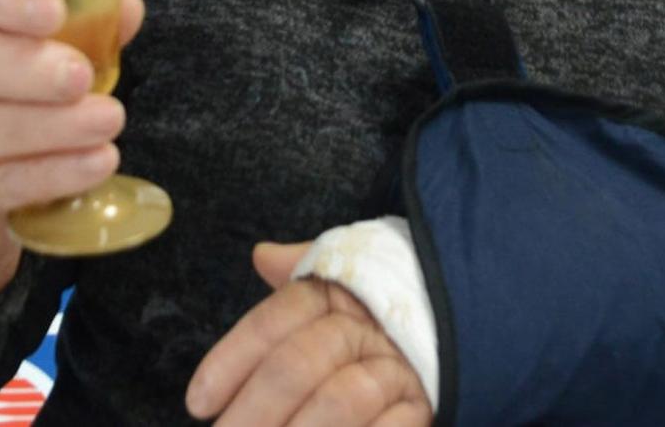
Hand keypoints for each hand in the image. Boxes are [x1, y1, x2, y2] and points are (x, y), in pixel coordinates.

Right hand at [0, 0, 144, 302]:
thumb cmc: (0, 86)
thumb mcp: (32, 45)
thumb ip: (82, 22)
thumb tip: (128, 8)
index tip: (55, 10)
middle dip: (19, 66)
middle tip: (80, 74)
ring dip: (48, 125)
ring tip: (108, 118)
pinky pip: (0, 183)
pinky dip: (54, 173)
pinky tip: (99, 160)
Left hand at [187, 241, 432, 425]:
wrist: (465, 318)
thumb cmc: (385, 309)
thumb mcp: (346, 281)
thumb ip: (300, 273)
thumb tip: (261, 254)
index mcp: (337, 292)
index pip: (275, 319)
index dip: (231, 360)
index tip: (198, 403)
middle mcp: (367, 326)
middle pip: (299, 364)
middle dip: (255, 410)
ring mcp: (400, 367)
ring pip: (340, 401)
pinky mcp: (427, 404)